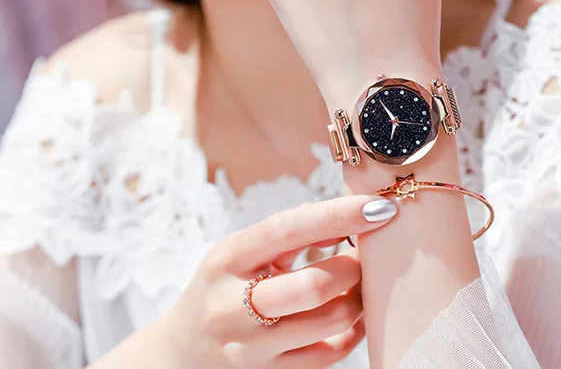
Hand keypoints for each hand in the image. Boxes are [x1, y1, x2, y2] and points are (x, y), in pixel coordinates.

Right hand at [157, 195, 397, 368]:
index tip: (377, 207)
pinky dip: (353, 331)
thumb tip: (348, 213)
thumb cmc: (223, 285)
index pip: (288, 230)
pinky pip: (328, 355)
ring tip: (358, 283)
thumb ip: (291, 231)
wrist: (183, 347)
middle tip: (364, 256)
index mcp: (227, 259)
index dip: (337, 215)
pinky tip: (354, 313)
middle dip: (353, 267)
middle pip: (313, 287)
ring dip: (358, 298)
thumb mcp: (242, 250)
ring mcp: (251, 345)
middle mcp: (233, 305)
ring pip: (329, 322)